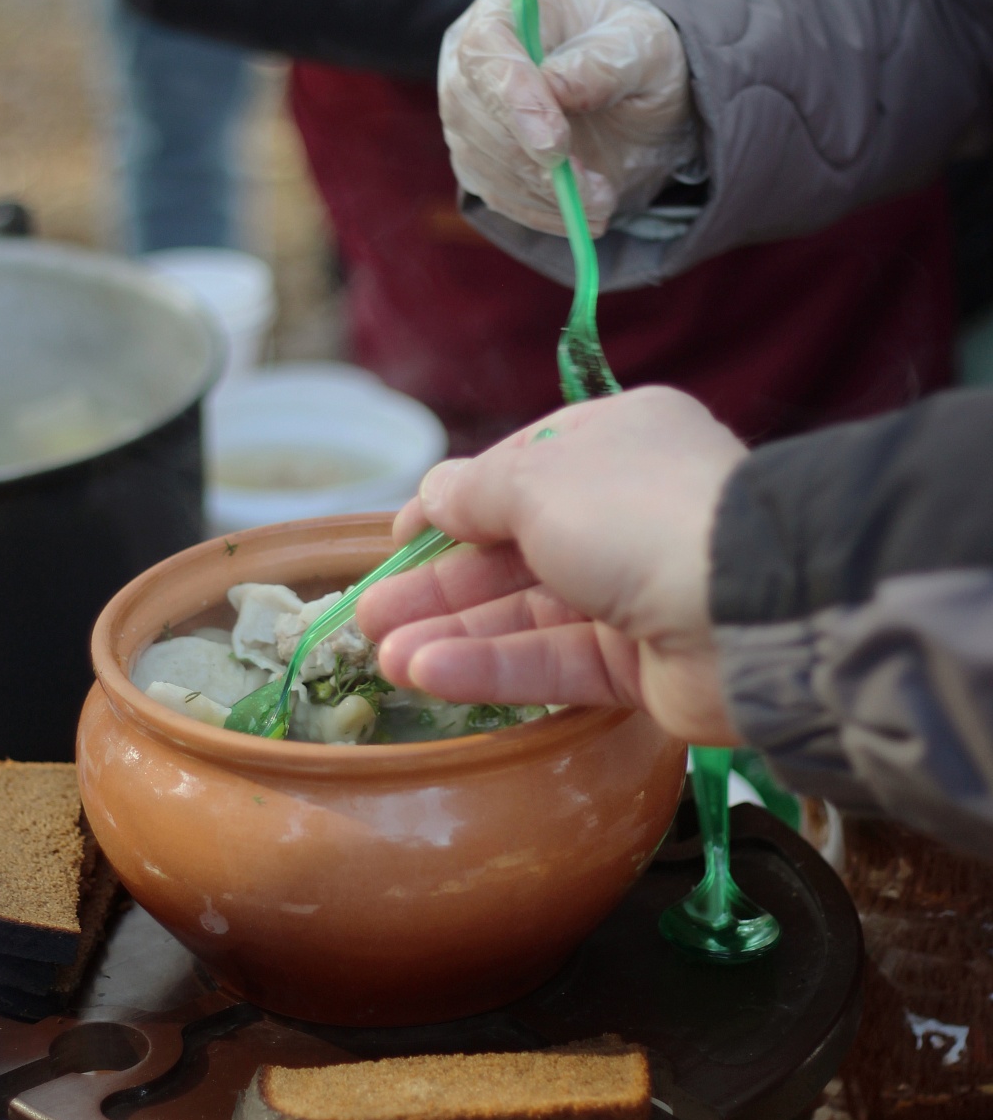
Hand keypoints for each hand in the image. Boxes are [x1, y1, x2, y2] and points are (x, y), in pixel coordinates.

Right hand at [358, 388, 745, 744]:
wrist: (752, 606)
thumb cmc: (635, 511)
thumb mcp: (537, 479)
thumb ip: (477, 491)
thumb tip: (433, 493)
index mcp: (615, 444)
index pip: (520, 470)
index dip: (453, 505)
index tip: (398, 540)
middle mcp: (626, 512)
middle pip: (515, 550)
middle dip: (440, 582)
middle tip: (368, 616)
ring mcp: (637, 591)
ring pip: (528, 612)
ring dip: (453, 631)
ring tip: (382, 656)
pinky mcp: (643, 663)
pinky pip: (554, 660)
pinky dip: (493, 667)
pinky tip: (429, 675)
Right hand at [438, 0, 696, 237]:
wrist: (632, 93)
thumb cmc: (634, 53)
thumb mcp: (643, 46)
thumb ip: (605, 62)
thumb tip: (557, 86)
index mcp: (507, 7)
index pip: (485, 50)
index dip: (513, 99)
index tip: (555, 144)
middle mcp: (472, 57)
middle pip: (473, 113)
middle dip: (535, 162)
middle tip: (597, 191)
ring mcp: (467, 110)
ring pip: (482, 161)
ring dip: (544, 194)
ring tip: (603, 199)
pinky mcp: (476, 158)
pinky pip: (494, 194)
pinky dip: (539, 213)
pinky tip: (582, 213)